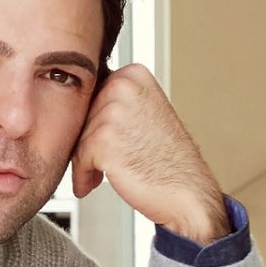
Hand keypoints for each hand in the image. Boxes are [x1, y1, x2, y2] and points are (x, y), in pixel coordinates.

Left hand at [71, 64, 227, 243]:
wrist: (188, 192)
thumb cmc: (169, 161)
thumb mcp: (146, 113)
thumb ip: (117, 102)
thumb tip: (79, 106)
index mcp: (134, 74)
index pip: (92, 94)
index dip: (94, 122)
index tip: (104, 141)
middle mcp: (123, 85)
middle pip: (81, 114)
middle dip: (87, 141)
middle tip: (103, 162)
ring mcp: (113, 111)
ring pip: (77, 136)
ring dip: (86, 160)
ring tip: (103, 174)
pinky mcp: (102, 139)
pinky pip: (77, 158)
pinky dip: (83, 175)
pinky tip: (94, 183)